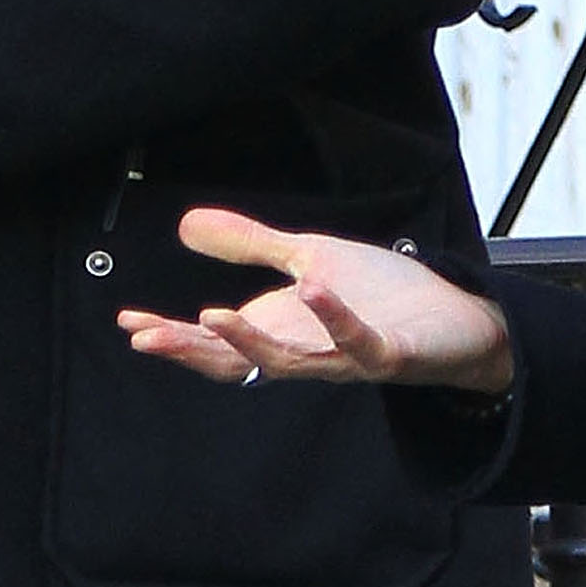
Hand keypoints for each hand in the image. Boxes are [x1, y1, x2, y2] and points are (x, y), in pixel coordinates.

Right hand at [118, 206, 513, 393]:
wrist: (456, 318)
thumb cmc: (382, 294)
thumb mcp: (306, 257)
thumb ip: (249, 243)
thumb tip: (186, 224)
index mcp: (282, 332)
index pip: (216, 343)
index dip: (174, 335)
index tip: (129, 322)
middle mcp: (306, 353)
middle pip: (238, 362)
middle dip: (192, 349)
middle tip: (147, 336)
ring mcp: (346, 359)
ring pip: (288, 362)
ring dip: (249, 341)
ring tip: (212, 315)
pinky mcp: (389, 355)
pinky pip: (356, 343)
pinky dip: (333, 320)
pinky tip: (311, 290)